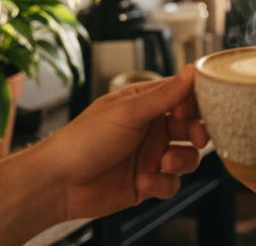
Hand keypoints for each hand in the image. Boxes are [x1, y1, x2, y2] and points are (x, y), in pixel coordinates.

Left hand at [39, 67, 208, 220]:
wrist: (58, 182)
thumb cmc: (83, 139)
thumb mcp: (128, 112)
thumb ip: (165, 94)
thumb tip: (192, 70)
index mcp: (146, 104)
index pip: (184, 96)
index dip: (195, 103)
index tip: (193, 110)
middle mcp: (151, 129)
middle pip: (191, 127)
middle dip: (198, 133)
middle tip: (197, 137)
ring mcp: (150, 156)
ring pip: (187, 157)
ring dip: (182, 160)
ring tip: (164, 163)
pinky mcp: (147, 182)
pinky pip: (172, 184)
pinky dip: (162, 184)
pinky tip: (143, 182)